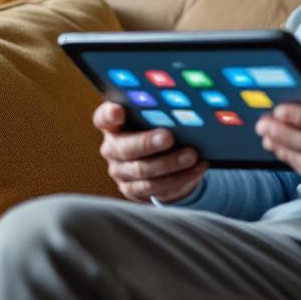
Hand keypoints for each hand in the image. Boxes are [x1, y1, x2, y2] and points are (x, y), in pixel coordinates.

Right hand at [93, 101, 207, 202]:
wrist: (160, 163)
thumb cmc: (156, 131)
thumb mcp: (154, 120)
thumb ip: (158, 113)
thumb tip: (182, 110)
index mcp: (113, 125)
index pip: (103, 118)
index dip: (109, 115)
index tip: (118, 111)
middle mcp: (112, 148)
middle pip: (125, 147)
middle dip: (147, 143)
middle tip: (168, 137)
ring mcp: (120, 171)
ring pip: (142, 170)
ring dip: (170, 163)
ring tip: (191, 155)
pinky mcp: (132, 190)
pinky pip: (154, 187)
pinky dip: (179, 178)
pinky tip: (196, 169)